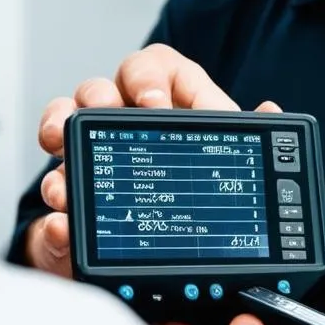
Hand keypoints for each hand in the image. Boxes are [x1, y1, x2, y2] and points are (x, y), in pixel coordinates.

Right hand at [25, 45, 279, 274]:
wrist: (166, 255)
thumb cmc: (194, 193)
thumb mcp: (225, 164)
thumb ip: (246, 138)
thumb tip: (270, 111)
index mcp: (166, 108)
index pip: (153, 69)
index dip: (150, 77)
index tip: (154, 103)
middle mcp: (123, 124)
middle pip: (98, 89)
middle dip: (94, 99)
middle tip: (98, 119)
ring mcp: (92, 158)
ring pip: (64, 125)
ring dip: (60, 139)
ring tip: (68, 176)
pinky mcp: (72, 197)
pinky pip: (54, 189)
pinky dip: (56, 208)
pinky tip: (64, 221)